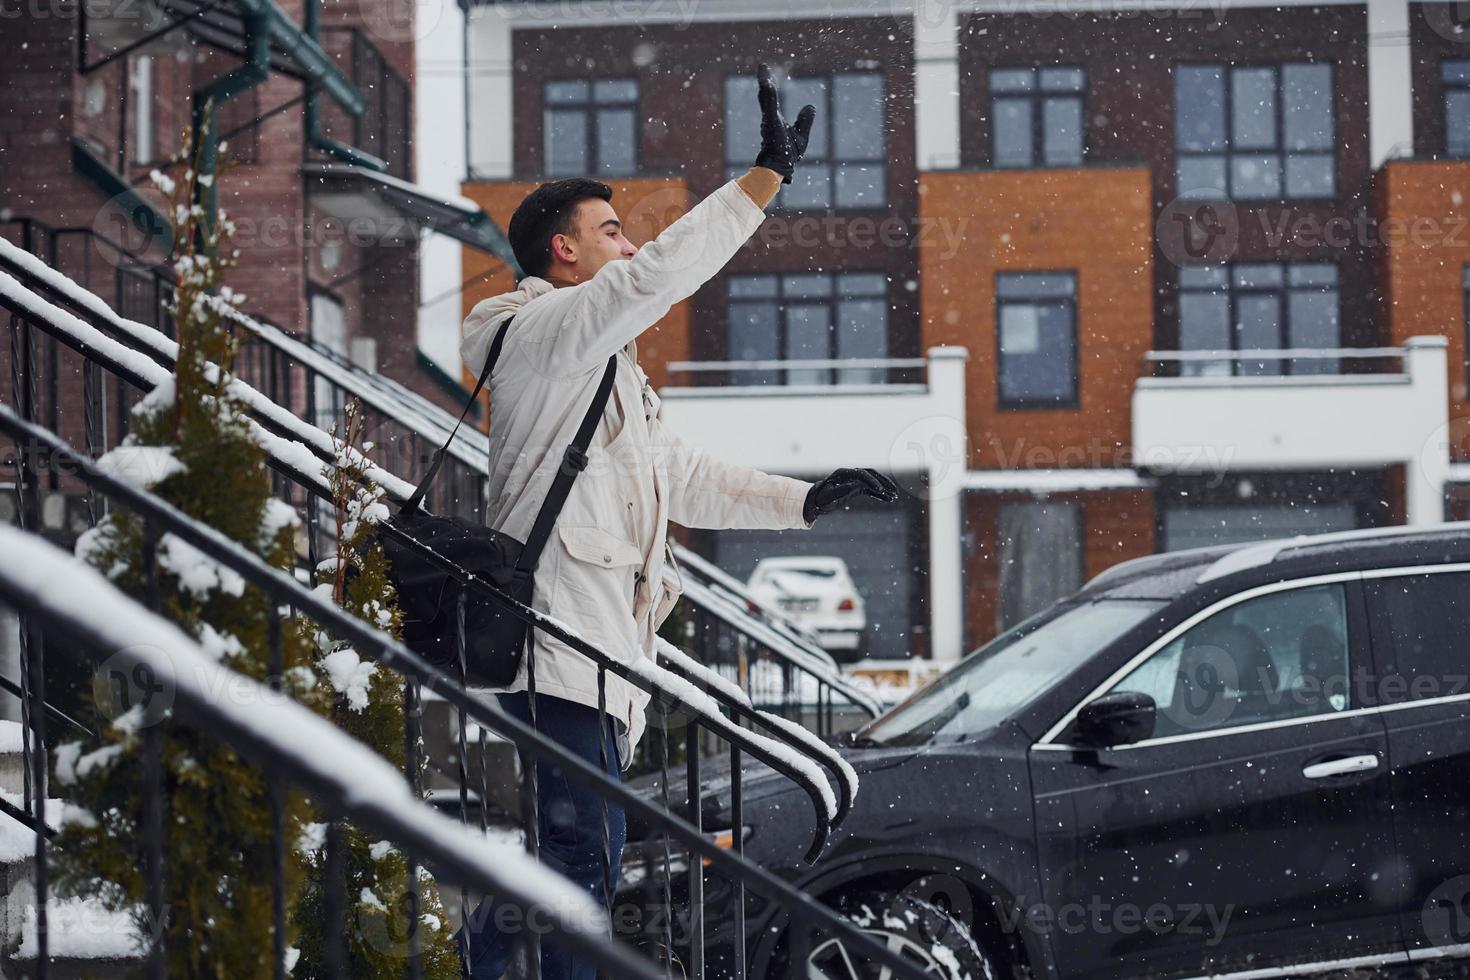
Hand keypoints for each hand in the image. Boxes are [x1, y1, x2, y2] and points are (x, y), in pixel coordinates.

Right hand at [753, 63, 815, 184]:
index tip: (766, 72)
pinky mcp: (770, 124)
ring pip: (766, 98)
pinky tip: (767, 82)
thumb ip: (804, 120)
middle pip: (766, 95)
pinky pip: (769, 106)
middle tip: (763, 66)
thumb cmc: (787, 156)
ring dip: (765, 82)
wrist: (779, 168)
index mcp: (774, 120)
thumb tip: (810, 106)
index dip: (769, 86)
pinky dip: (768, 93)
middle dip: (765, 80)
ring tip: (763, 68)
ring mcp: (768, 121)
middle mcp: (769, 118)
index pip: (771, 99)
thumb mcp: (801, 134)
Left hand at [803, 468, 900, 523]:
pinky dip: (879, 494)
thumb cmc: (820, 499)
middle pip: (871, 474)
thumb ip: (840, 491)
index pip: (861, 474)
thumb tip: (854, 486)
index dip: (871, 481)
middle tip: (893, 491)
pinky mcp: (857, 488)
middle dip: (883, 482)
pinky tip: (888, 499)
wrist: (816, 500)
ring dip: (884, 488)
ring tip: (894, 496)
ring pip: (873, 481)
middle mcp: (850, 475)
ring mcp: (854, 480)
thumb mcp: (828, 496)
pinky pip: (871, 489)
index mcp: (843, 474)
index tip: (880, 490)